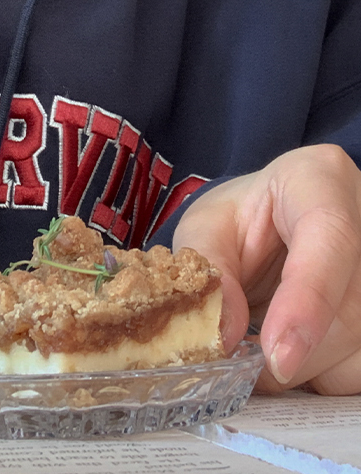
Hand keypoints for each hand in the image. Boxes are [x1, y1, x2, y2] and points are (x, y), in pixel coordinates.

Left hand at [172, 145, 360, 394]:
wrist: (273, 220)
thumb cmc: (241, 218)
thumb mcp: (207, 227)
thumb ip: (210, 271)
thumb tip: (224, 336)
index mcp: (319, 179)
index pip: (331, 237)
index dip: (308, 302)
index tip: (277, 355)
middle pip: (351, 307)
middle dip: (296, 352)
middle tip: (245, 367)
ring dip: (311, 368)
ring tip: (266, 353)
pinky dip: (326, 374)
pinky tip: (296, 355)